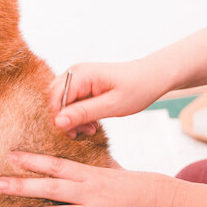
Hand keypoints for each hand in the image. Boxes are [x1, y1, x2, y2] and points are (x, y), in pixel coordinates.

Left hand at [0, 151, 180, 206]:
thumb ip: (97, 165)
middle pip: (49, 187)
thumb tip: (86, 155)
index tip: (11, 156)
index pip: (56, 164)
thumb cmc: (144, 185)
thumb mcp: (117, 169)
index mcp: (92, 174)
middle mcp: (89, 193)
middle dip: (22, 186)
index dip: (32, 160)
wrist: (168, 206)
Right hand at [48, 60, 166, 136]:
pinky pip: (72, 101)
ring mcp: (78, 77)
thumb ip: (83, 113)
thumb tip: (58, 122)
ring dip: (73, 118)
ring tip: (91, 129)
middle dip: (66, 120)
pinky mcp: (83, 84)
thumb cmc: (137, 88)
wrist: (152, 77)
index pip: (55, 99)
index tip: (74, 134)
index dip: (60, 119)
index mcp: (80, 74)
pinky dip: (79, 114)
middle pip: (55, 100)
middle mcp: (75, 72)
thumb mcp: (111, 106)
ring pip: (62, 103)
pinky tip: (93, 123)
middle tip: (83, 133)